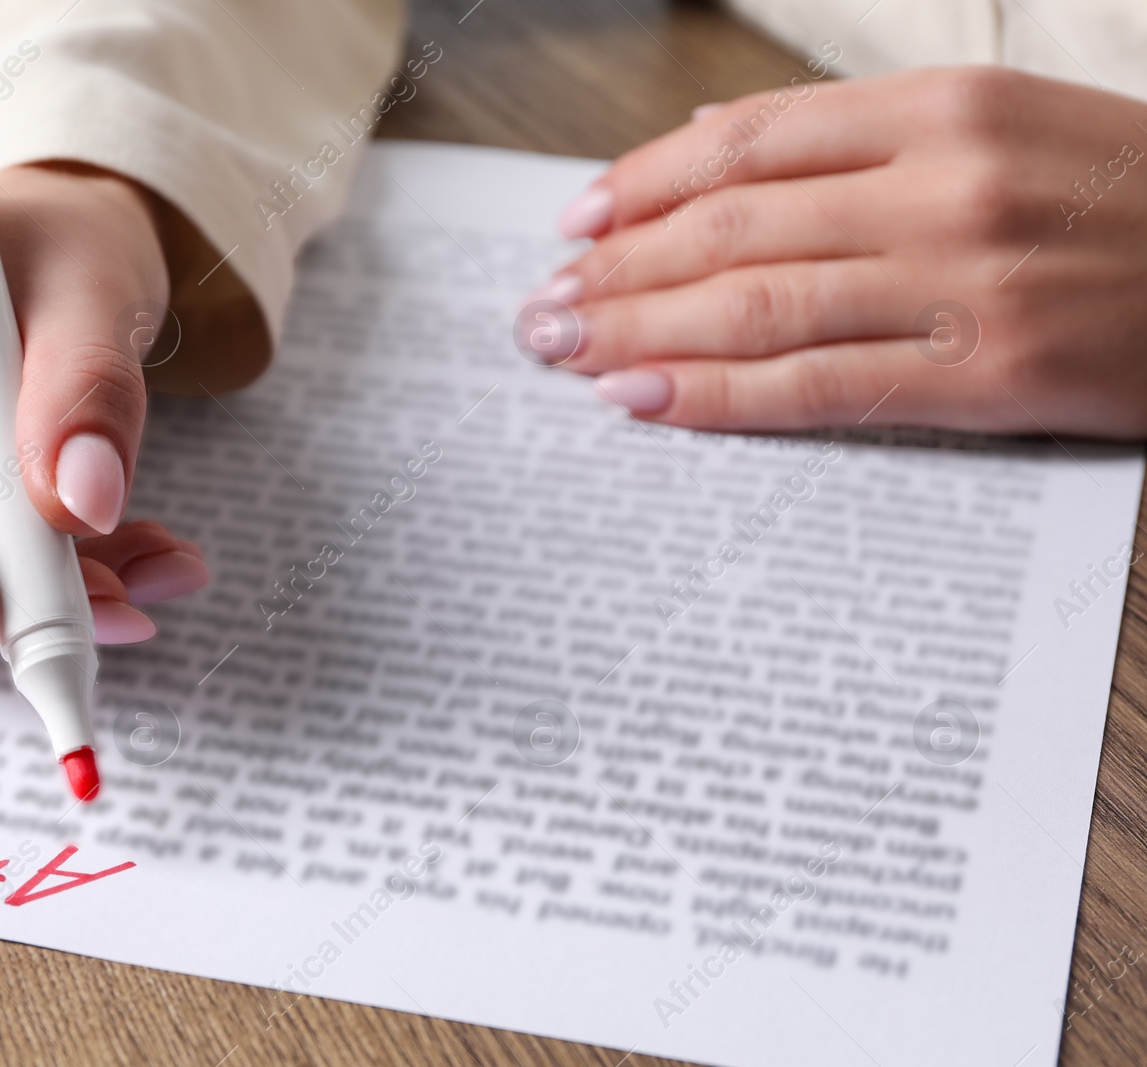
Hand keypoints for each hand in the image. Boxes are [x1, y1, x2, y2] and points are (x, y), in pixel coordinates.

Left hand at [534, 67, 1146, 436]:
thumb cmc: (1120, 194)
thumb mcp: (999, 119)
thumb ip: (852, 132)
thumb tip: (715, 135)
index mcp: (939, 109)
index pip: (748, 143)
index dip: (642, 184)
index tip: (576, 223)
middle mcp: (939, 186)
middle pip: (731, 228)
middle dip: (616, 271)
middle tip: (540, 307)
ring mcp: (962, 285)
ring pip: (757, 307)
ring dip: (640, 330)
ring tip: (565, 352)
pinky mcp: (986, 379)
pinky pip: (817, 388)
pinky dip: (719, 394)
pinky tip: (646, 399)